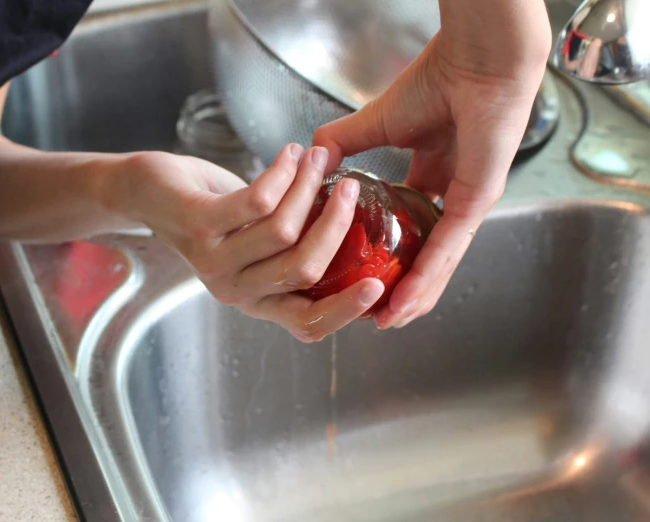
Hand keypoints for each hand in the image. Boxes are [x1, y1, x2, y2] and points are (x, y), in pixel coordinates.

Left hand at [118, 145, 384, 341]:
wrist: (148, 194)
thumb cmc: (213, 214)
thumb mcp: (257, 242)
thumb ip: (297, 246)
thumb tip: (355, 227)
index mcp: (257, 300)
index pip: (307, 323)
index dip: (345, 310)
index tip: (379, 285)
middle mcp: (235, 290)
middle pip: (305, 270)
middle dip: (339, 225)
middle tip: (354, 188)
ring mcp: (213, 259)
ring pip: (284, 229)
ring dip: (310, 186)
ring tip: (317, 158)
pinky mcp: (198, 223)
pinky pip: (257, 200)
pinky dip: (282, 172)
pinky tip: (289, 155)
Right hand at [313, 0, 550, 328]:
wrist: (472, 60)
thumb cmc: (436, 81)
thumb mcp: (376, 122)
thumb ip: (342, 141)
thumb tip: (310, 157)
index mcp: (430, 180)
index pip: (409, 233)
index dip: (387, 260)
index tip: (358, 280)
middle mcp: (450, 198)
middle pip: (425, 257)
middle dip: (400, 289)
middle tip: (373, 318)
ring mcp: (466, 204)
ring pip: (438, 263)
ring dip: (412, 297)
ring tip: (386, 323)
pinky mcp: (476, 201)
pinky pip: (448, 247)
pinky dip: (426, 277)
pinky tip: (406, 303)